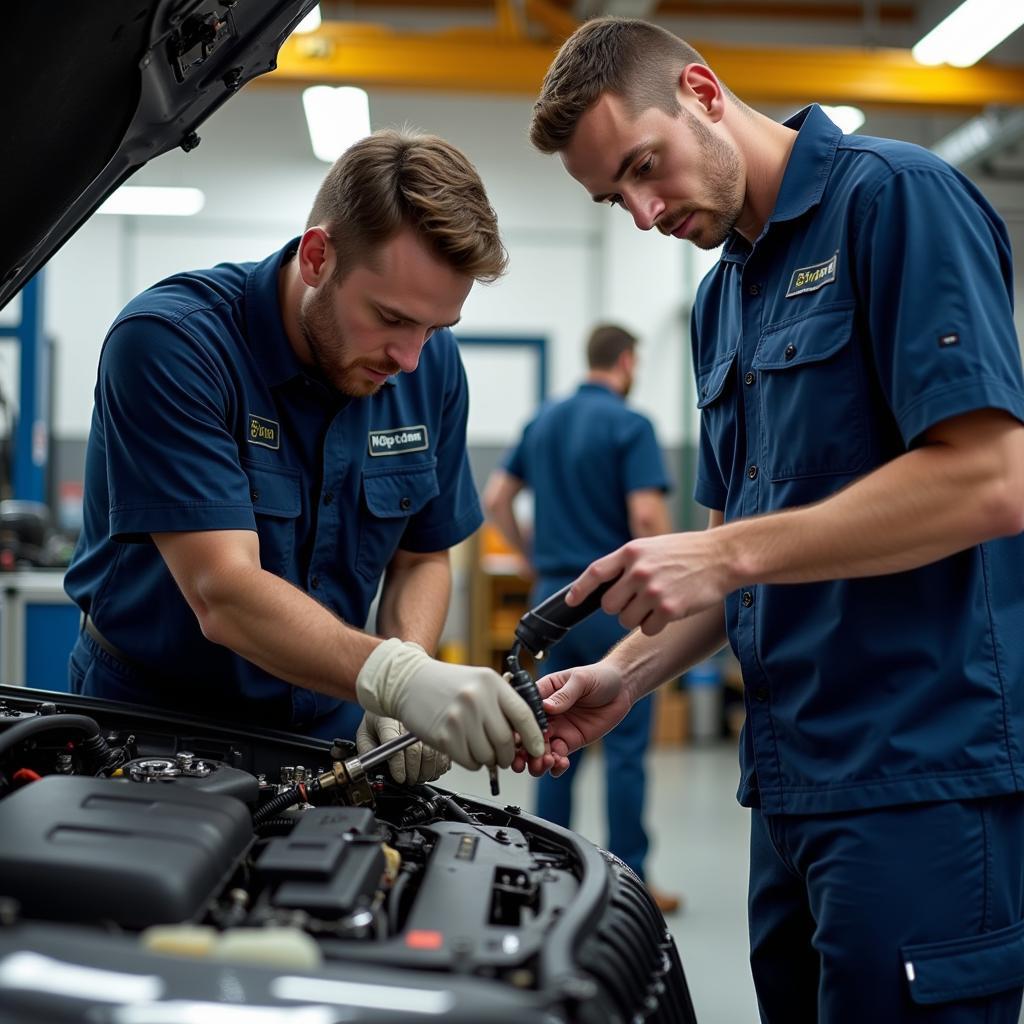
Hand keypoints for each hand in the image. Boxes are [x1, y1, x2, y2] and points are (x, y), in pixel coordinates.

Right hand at [356, 639, 545, 770]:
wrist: (409, 681)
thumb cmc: (447, 683)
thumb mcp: (480, 681)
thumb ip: (502, 703)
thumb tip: (524, 735)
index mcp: (491, 682)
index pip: (523, 715)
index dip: (533, 737)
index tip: (538, 750)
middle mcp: (476, 699)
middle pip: (505, 740)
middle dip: (509, 755)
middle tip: (505, 756)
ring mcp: (459, 718)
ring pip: (488, 755)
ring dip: (490, 760)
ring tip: (482, 749)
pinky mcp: (444, 736)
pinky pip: (469, 761)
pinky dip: (473, 762)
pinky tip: (466, 749)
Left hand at [356, 712, 450, 784]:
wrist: (393, 698)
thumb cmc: (379, 718)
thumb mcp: (365, 732)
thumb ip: (366, 749)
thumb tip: (371, 764)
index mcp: (386, 720)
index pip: (393, 742)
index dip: (398, 765)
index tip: (399, 777)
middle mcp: (407, 720)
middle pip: (414, 750)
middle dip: (412, 772)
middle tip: (408, 781)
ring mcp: (423, 723)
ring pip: (431, 752)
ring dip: (426, 771)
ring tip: (419, 778)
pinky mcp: (435, 728)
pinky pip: (442, 750)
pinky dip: (439, 765)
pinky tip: (432, 770)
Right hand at [512, 661, 630, 777]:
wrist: (622, 688)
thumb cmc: (598, 676)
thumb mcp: (581, 680)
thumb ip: (564, 694)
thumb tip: (547, 707)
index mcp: (542, 694)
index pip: (525, 711)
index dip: (519, 726)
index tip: (518, 737)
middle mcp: (546, 714)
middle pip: (528, 735)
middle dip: (524, 750)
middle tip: (526, 759)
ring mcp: (557, 730)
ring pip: (540, 751)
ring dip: (537, 761)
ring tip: (546, 763)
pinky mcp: (571, 742)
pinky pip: (559, 758)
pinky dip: (556, 766)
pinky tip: (561, 764)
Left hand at [566, 531, 733, 635]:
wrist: (722, 556)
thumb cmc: (685, 552)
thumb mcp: (651, 547)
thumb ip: (627, 562)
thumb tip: (601, 584)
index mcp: (631, 552)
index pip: (595, 573)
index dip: (580, 590)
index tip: (571, 601)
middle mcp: (638, 571)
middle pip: (608, 606)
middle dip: (619, 608)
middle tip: (637, 601)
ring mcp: (653, 590)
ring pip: (626, 620)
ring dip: (638, 618)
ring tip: (658, 602)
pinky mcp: (669, 609)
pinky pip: (647, 629)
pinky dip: (655, 626)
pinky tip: (670, 611)